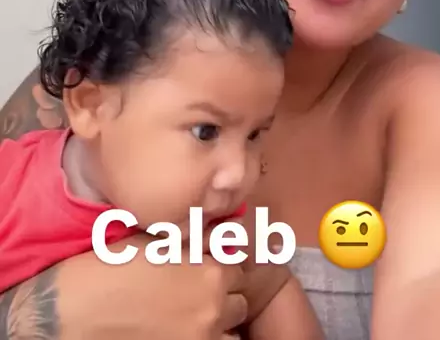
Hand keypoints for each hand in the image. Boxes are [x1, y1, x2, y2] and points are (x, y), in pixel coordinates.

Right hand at [56, 234, 247, 339]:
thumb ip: (195, 238)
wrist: (77, 309)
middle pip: (239, 299)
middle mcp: (213, 307)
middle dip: (223, 291)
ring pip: (231, 329)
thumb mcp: (156, 240)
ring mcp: (200, 338)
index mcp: (209, 271)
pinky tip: (188, 330)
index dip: (221, 262)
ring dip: (220, 319)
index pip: (238, 265)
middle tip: (198, 287)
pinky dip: (209, 339)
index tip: (207, 262)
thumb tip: (219, 233)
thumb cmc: (112, 267)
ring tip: (194, 312)